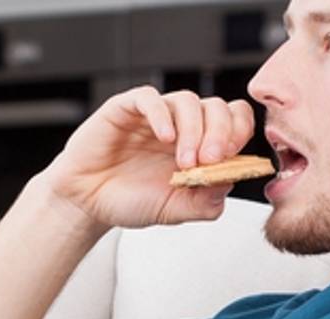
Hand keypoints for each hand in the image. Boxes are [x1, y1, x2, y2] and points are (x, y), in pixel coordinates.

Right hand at [37, 86, 256, 230]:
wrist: (89, 203)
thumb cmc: (133, 201)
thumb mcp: (177, 210)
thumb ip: (206, 202)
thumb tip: (230, 181)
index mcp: (201, 145)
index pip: (235, 120)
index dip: (240, 132)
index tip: (233, 157)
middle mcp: (182, 125)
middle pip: (217, 107)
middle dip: (221, 133)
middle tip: (212, 160)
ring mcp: (156, 115)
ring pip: (187, 101)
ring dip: (194, 130)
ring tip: (186, 162)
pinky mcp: (126, 109)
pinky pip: (149, 98)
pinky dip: (161, 115)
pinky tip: (165, 138)